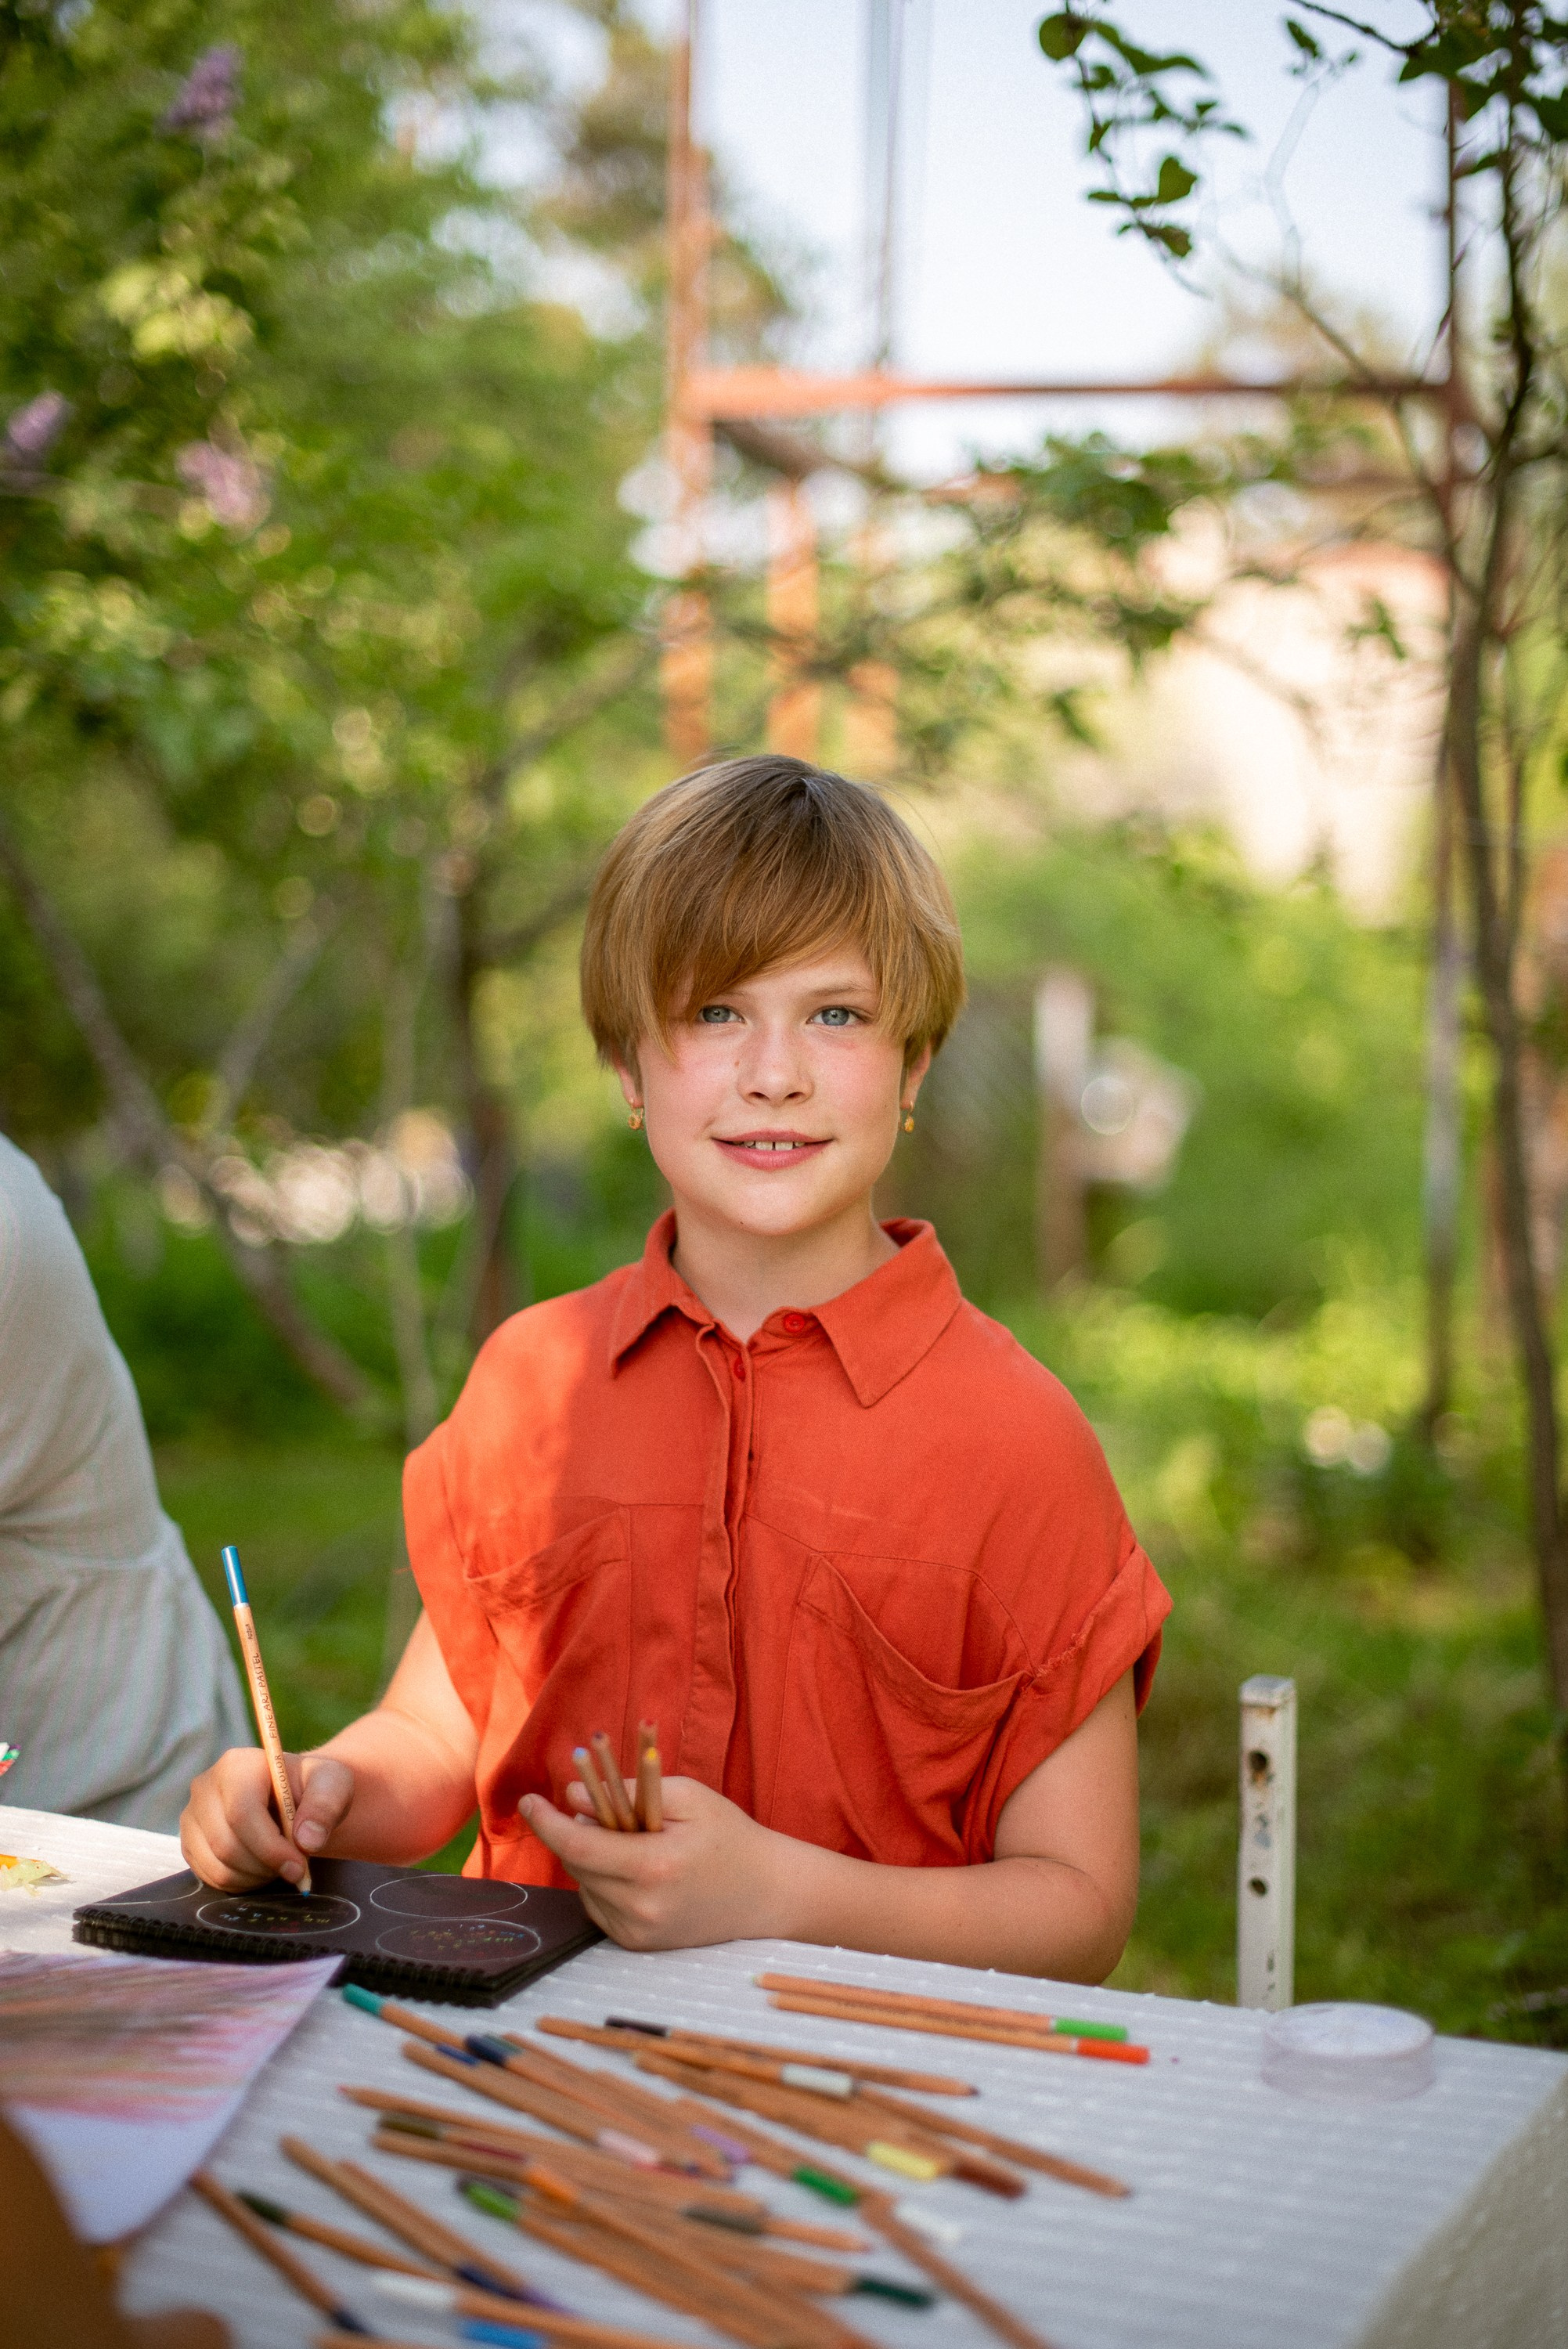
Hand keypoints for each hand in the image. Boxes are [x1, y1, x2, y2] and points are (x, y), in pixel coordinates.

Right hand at [180, 1747, 354, 1891]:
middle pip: (226, 1843)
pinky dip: (241, 1883)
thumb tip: (307, 1841)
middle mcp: (205, 1787)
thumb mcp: (333, 1785)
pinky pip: (211, 1877)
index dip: (270, 1847)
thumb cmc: (312, 1788)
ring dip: (255, 1877)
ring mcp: (192, 1817)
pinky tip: (262, 1868)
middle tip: (294, 1869)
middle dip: (265, 1865)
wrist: (294, 1798)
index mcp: (237, 1765)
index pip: (242, 1813)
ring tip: (280, 1863)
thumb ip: (325, 1806)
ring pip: (218, 1865)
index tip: (299, 1866)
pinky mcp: (190, 1843)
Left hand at [521, 1773, 787, 1949]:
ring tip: (631, 1841)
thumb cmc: (728, 1836)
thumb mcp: (686, 1796)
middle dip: (577, 1832)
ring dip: (591, 1859)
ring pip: (584, 1885)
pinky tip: (636, 1869)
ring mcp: (638, 1932)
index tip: (528, 1800)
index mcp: (654, 1867)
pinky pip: (598, 1905)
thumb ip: (626, 1790)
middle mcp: (641, 1907)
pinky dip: (604, 1882)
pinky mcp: (637, 1945)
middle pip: (577, 1864)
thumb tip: (570, 1797)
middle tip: (602, 1810)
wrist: (766, 1893)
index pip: (579, 1846)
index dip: (546, 1822)